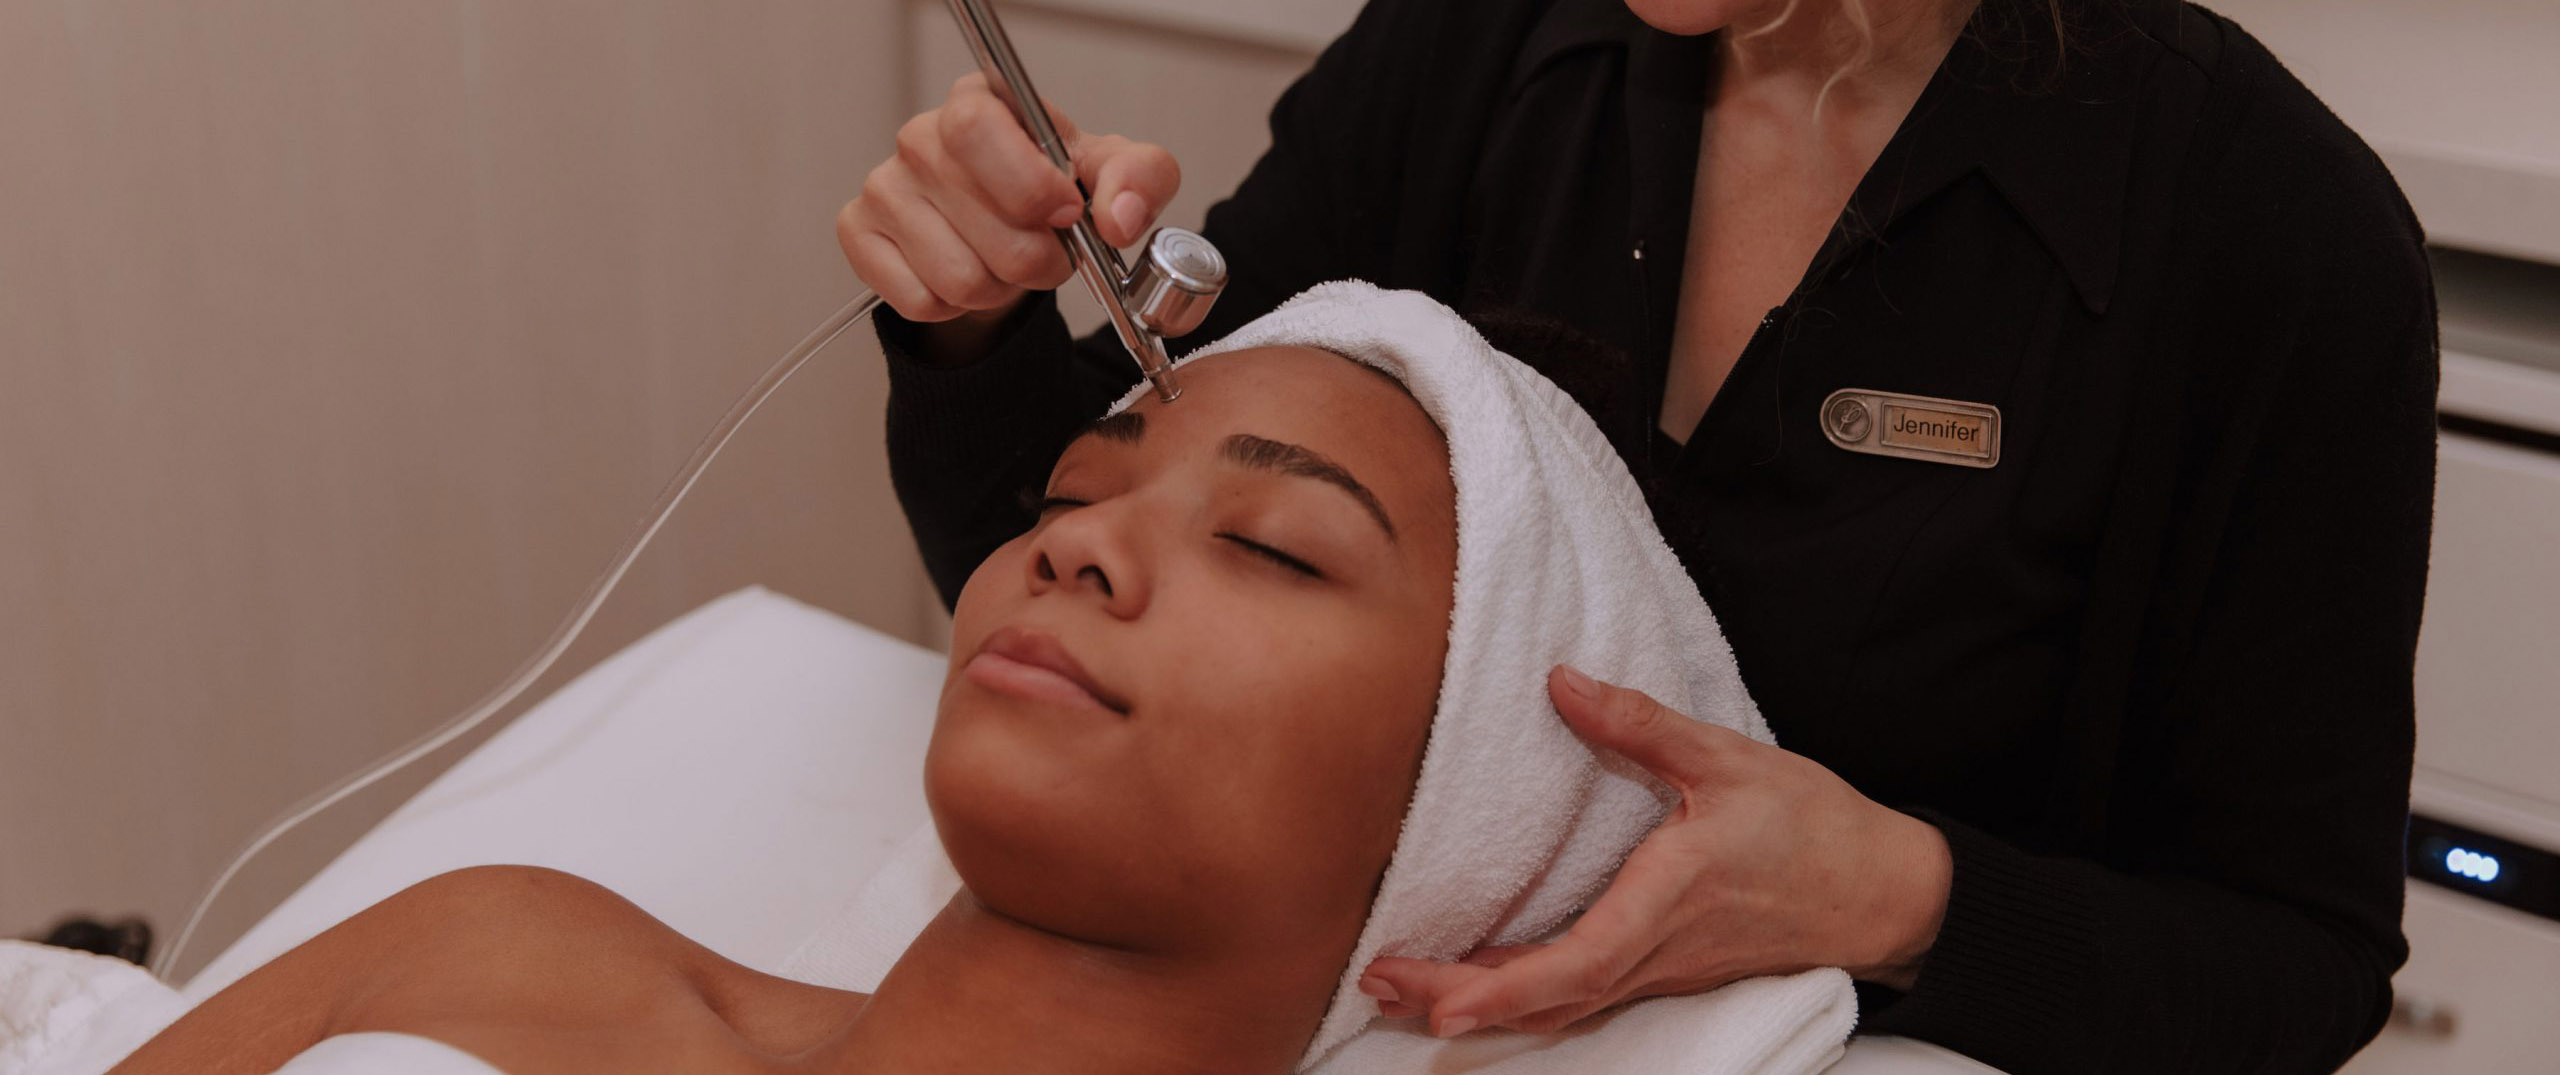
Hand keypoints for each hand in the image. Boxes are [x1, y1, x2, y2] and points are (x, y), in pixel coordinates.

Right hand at [835, 73, 1180, 342]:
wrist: (1009, 228)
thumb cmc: (1056, 190)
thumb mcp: (1113, 174)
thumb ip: (1139, 180)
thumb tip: (1119, 219)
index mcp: (980, 103)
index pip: (977, 129)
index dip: (1028, 185)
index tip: (1066, 214)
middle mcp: (921, 138)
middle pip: (985, 225)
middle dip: (1036, 259)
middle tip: (1048, 253)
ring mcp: (883, 187)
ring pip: (957, 276)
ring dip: (1000, 288)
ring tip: (1007, 264)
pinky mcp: (859, 235)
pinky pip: (921, 301)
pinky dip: (957, 306)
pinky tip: (967, 272)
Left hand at [1360, 666, 1952, 1036]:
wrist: (1883, 893)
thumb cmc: (1814, 828)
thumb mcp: (1729, 759)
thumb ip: (1641, 725)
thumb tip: (1560, 682)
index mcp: (1668, 902)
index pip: (1578, 965)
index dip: (1503, 991)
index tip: (1439, 1001)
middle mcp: (1657, 951)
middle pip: (1547, 1001)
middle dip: (1457, 1001)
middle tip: (1378, 984)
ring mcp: (1660, 970)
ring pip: (1559, 1007)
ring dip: (1479, 1003)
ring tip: (1400, 987)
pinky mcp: (1663, 969)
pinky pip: (1582, 997)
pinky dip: (1522, 997)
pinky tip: (1476, 981)